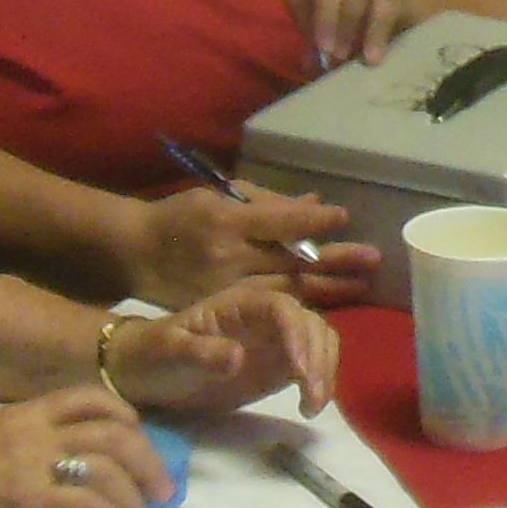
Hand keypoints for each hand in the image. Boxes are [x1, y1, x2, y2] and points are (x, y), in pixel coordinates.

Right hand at [0, 386, 174, 507]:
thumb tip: (66, 461)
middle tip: (163, 489)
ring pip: (106, 470)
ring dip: (133, 497)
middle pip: (113, 433)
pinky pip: (85, 506)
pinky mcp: (27, 498)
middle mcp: (36, 430)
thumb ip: (31, 441)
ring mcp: (32, 463)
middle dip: (147, 461)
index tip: (140, 435)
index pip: (90, 397)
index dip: (125, 414)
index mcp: (29, 412)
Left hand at [101, 276, 338, 418]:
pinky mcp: (277, 366)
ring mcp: (273, 341)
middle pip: (310, 322)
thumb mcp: (170, 352)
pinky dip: (319, 384)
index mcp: (239, 304)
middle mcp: (264, 317)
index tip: (298, 369)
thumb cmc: (154, 355)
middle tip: (310, 395)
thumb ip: (202, 352)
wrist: (146, 374)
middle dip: (318, 357)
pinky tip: (309, 408)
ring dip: (324, 371)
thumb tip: (239, 356)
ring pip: (318, 343)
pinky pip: (310, 367)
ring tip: (312, 405)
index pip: (281, 307)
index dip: (297, 332)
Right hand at [127, 184, 378, 309]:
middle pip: (291, 260)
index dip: (315, 221)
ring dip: (327, 288)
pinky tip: (326, 305)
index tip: (344, 217)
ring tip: (362, 285)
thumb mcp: (218, 195)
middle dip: (334, 259)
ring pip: (286, 290)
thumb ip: (266, 201)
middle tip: (371, 258)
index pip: (281, 221)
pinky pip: (268, 309)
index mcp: (227, 221)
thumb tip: (314, 204)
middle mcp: (229, 257)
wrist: (135, 254)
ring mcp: (226, 289)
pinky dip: (299, 306)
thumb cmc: (180, 217)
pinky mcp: (223, 311)